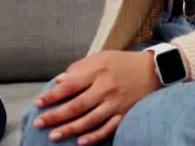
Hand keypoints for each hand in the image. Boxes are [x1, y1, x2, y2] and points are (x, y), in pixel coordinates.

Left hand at [31, 51, 160, 144]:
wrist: (156, 70)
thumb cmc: (124, 62)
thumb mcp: (102, 57)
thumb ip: (80, 67)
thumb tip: (60, 80)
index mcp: (98, 71)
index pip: (70, 85)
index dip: (53, 95)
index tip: (39, 103)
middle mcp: (106, 88)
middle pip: (77, 105)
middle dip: (55, 116)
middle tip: (39, 123)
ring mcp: (116, 103)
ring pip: (89, 120)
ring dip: (70, 129)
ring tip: (53, 136)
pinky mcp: (125, 114)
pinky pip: (108, 129)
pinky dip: (94, 137)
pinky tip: (80, 142)